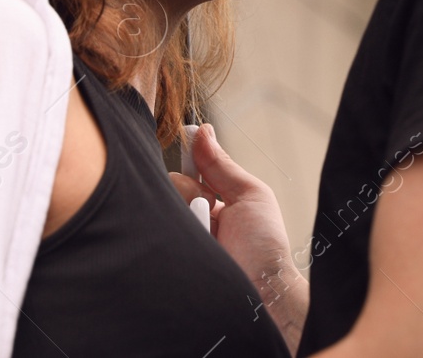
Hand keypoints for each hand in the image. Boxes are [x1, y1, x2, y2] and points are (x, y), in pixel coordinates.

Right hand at [169, 123, 308, 351]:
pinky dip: (179, 228)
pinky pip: (158, 227)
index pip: (189, 172)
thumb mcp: (249, 195)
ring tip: (209, 234)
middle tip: (214, 209)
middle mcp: (193, 216)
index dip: (192, 164)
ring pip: (164, 202)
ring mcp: (179, 235)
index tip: (192, 149)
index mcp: (214, 201)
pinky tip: (195, 241)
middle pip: (173, 183)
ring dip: (189, 211)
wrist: (262, 292)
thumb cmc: (264, 245)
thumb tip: (202, 130)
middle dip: (193, 191)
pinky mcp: (166, 254)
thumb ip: (222, 165)